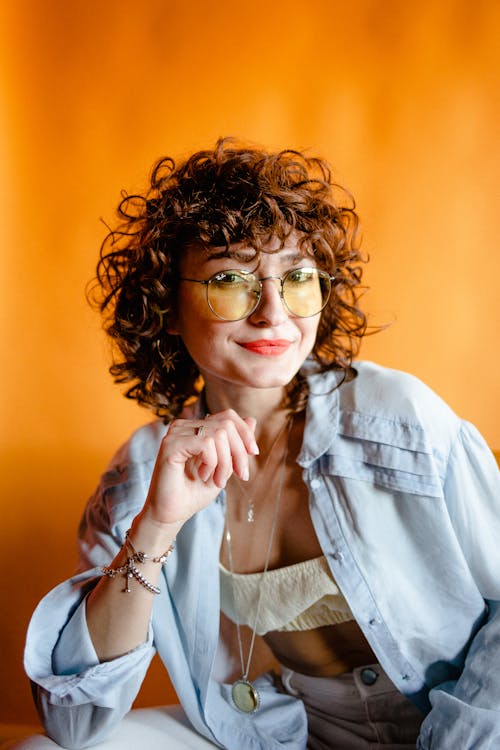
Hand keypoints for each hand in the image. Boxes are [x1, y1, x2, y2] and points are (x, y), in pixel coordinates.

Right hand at [139, 409, 258, 530]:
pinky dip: (212, 462)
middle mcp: (184, 426)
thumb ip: (235, 444)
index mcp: (195, 428)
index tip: (253, 453)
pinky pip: (205, 444)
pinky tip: (203, 476)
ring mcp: (175, 433)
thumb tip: (252, 420)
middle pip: (226, 424)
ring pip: (218, 434)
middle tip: (238, 475)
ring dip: (224, 463)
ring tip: (217, 481)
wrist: (171, 514)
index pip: (227, 416)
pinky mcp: (170, 445)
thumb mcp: (224, 466)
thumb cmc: (193, 493)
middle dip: (238, 452)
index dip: (245, 433)